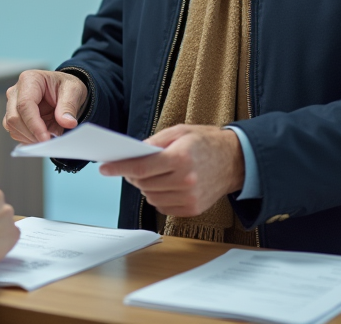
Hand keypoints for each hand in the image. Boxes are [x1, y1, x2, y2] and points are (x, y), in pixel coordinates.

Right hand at [3, 70, 87, 143]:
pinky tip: (43, 137)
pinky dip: (29, 139)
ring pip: (12, 127)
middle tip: (50, 142)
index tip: (46, 139)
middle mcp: (16, 91)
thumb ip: (69, 106)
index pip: (24, 105)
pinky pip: (15, 132)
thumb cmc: (66, 87)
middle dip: (32, 134)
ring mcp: (12, 104)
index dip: (34, 125)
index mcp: (29, 80)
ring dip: (30, 138)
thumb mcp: (73, 91)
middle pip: (14, 118)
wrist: (64, 90)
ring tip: (50, 137)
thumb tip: (67, 123)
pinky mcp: (14, 116)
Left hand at [98, 125, 244, 217]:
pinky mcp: (193, 209)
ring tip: (152, 174)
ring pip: (150, 196)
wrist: (236, 161)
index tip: (104, 168)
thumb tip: (132, 153)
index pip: (141, 167)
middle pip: (143, 182)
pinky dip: (157, 196)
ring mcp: (190, 197)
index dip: (119, 167)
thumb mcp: (179, 132)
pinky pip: (162, 206)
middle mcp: (186, 180)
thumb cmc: (206, 142)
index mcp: (181, 158)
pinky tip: (165, 184)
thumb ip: (154, 142)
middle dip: (132, 174)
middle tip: (131, 166)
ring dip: (145, 186)